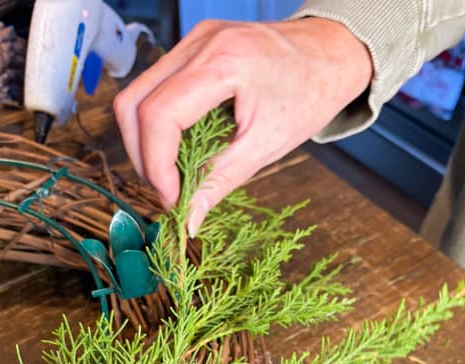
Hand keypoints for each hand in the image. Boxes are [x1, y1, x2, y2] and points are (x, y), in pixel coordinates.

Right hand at [114, 18, 371, 234]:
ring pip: (136, 95)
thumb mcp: (266, 146)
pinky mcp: (192, 48)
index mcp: (223, 63)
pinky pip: (154, 88)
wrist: (332, 52)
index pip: (159, 116)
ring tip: (170, 175)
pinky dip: (157, 125)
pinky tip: (179, 149)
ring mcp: (192, 41)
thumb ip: (219, 182)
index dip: (155, 165)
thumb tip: (188, 220)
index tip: (172, 199)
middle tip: (167, 191)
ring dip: (144, 142)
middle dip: (141, 156)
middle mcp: (199, 43)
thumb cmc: (310, 93)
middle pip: (132, 103)